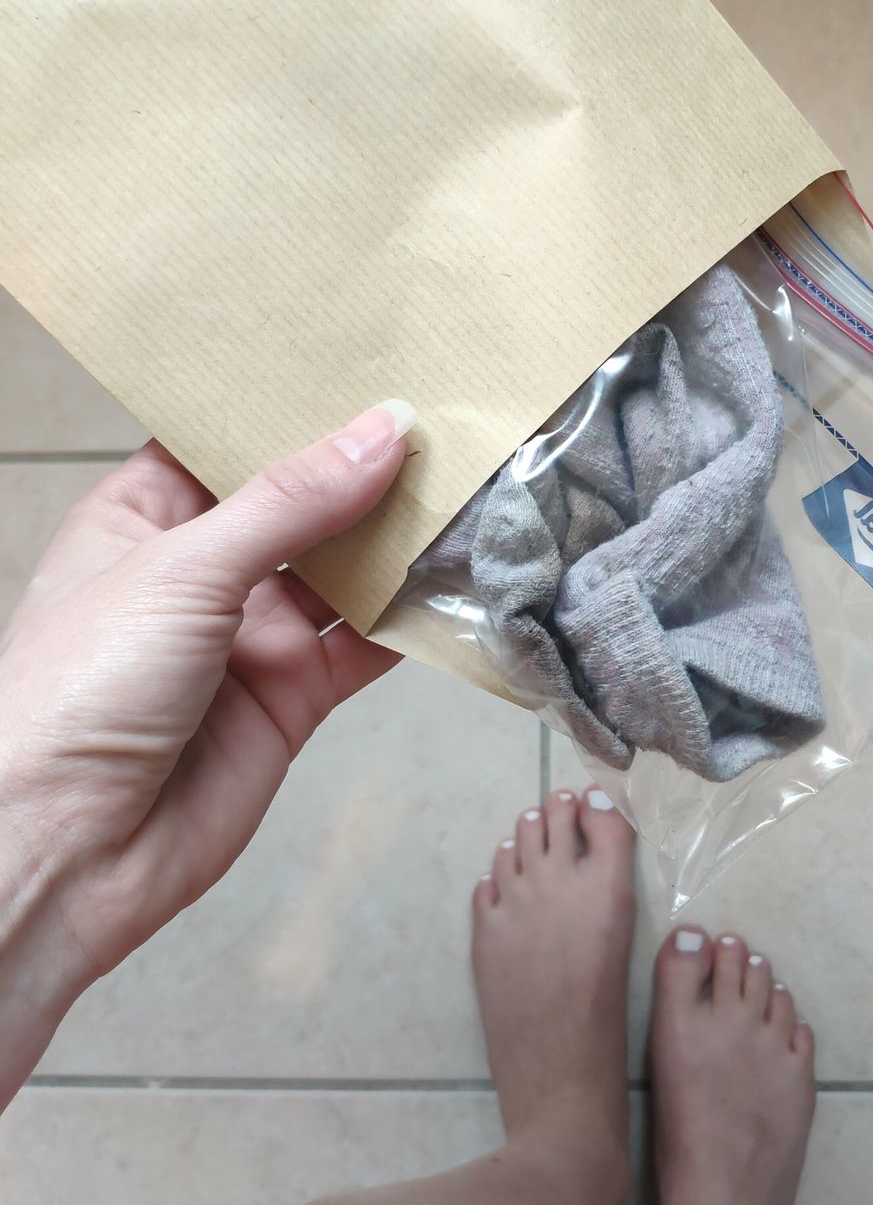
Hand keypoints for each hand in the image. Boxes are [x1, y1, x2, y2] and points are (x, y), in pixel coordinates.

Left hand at [0, 400, 412, 1104]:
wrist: (69, 850)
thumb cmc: (79, 689)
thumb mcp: (181, 568)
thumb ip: (289, 502)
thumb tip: (381, 430)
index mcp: (143, 518)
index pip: (226, 441)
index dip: (288, 402)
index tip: (366, 355)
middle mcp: (202, 572)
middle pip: (299, 503)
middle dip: (362, 467)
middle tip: (444, 410)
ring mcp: (250, 636)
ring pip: (343, 573)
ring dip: (399, 539)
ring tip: (472, 479)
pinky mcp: (293, 698)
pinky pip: (366, 648)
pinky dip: (412, 620)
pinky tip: (462, 578)